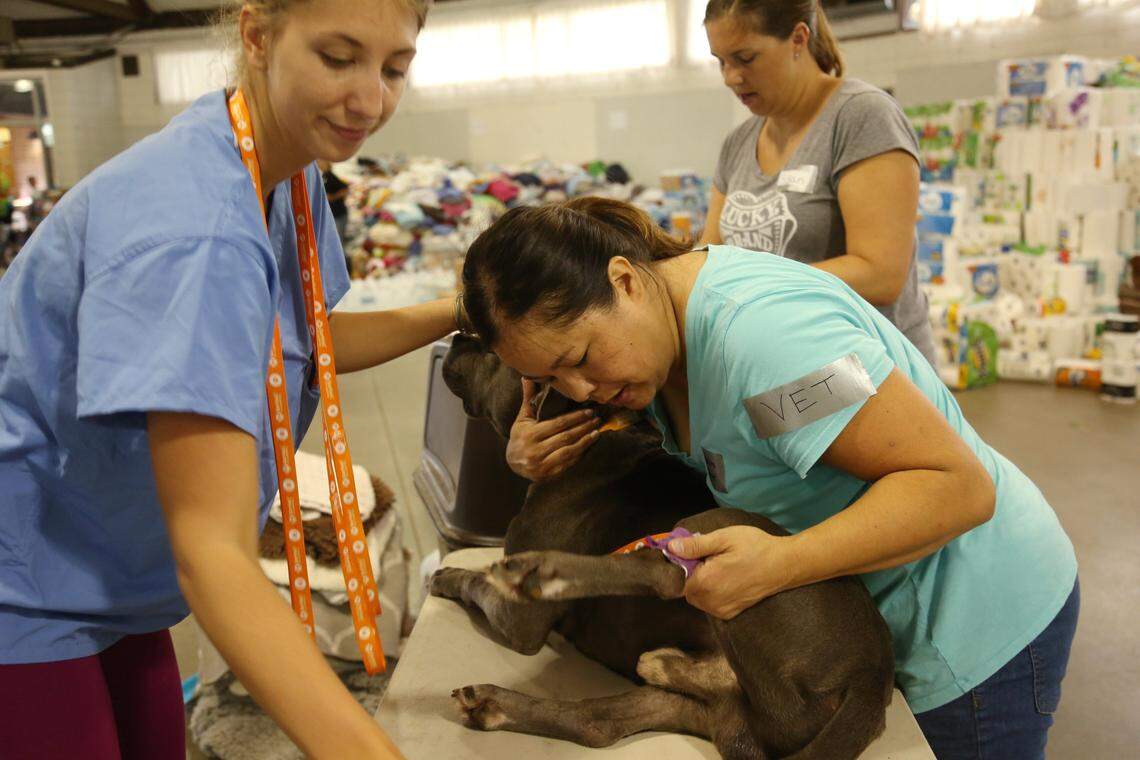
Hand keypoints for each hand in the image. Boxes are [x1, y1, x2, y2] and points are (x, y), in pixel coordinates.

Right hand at [506, 379, 600, 480]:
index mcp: (529, 435)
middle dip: (584, 427)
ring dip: (586, 441)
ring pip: (569, 451)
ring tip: (597, 432)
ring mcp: (542, 465)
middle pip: (566, 437)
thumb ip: (528, 399)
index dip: (575, 417)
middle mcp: (535, 451)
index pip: (557, 424)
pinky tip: (589, 445)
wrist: (512, 463)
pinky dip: (581, 454)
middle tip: (596, 419)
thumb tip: (528, 377)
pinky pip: (568, 463)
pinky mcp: (549, 475)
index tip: (588, 411)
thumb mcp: (522, 418)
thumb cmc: (520, 436)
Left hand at [668, 527, 795, 619]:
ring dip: (702, 582)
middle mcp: (711, 601)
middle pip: (686, 587)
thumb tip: (671, 548)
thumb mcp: (724, 538)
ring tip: (721, 566)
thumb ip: (695, 546)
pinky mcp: (729, 614)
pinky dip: (712, 592)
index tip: (694, 551)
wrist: (785, 565)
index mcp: (707, 582)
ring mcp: (720, 610)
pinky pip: (710, 603)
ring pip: (697, 596)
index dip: (682, 562)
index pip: (677, 576)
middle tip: (712, 557)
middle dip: (693, 572)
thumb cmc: (756, 547)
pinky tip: (728, 578)